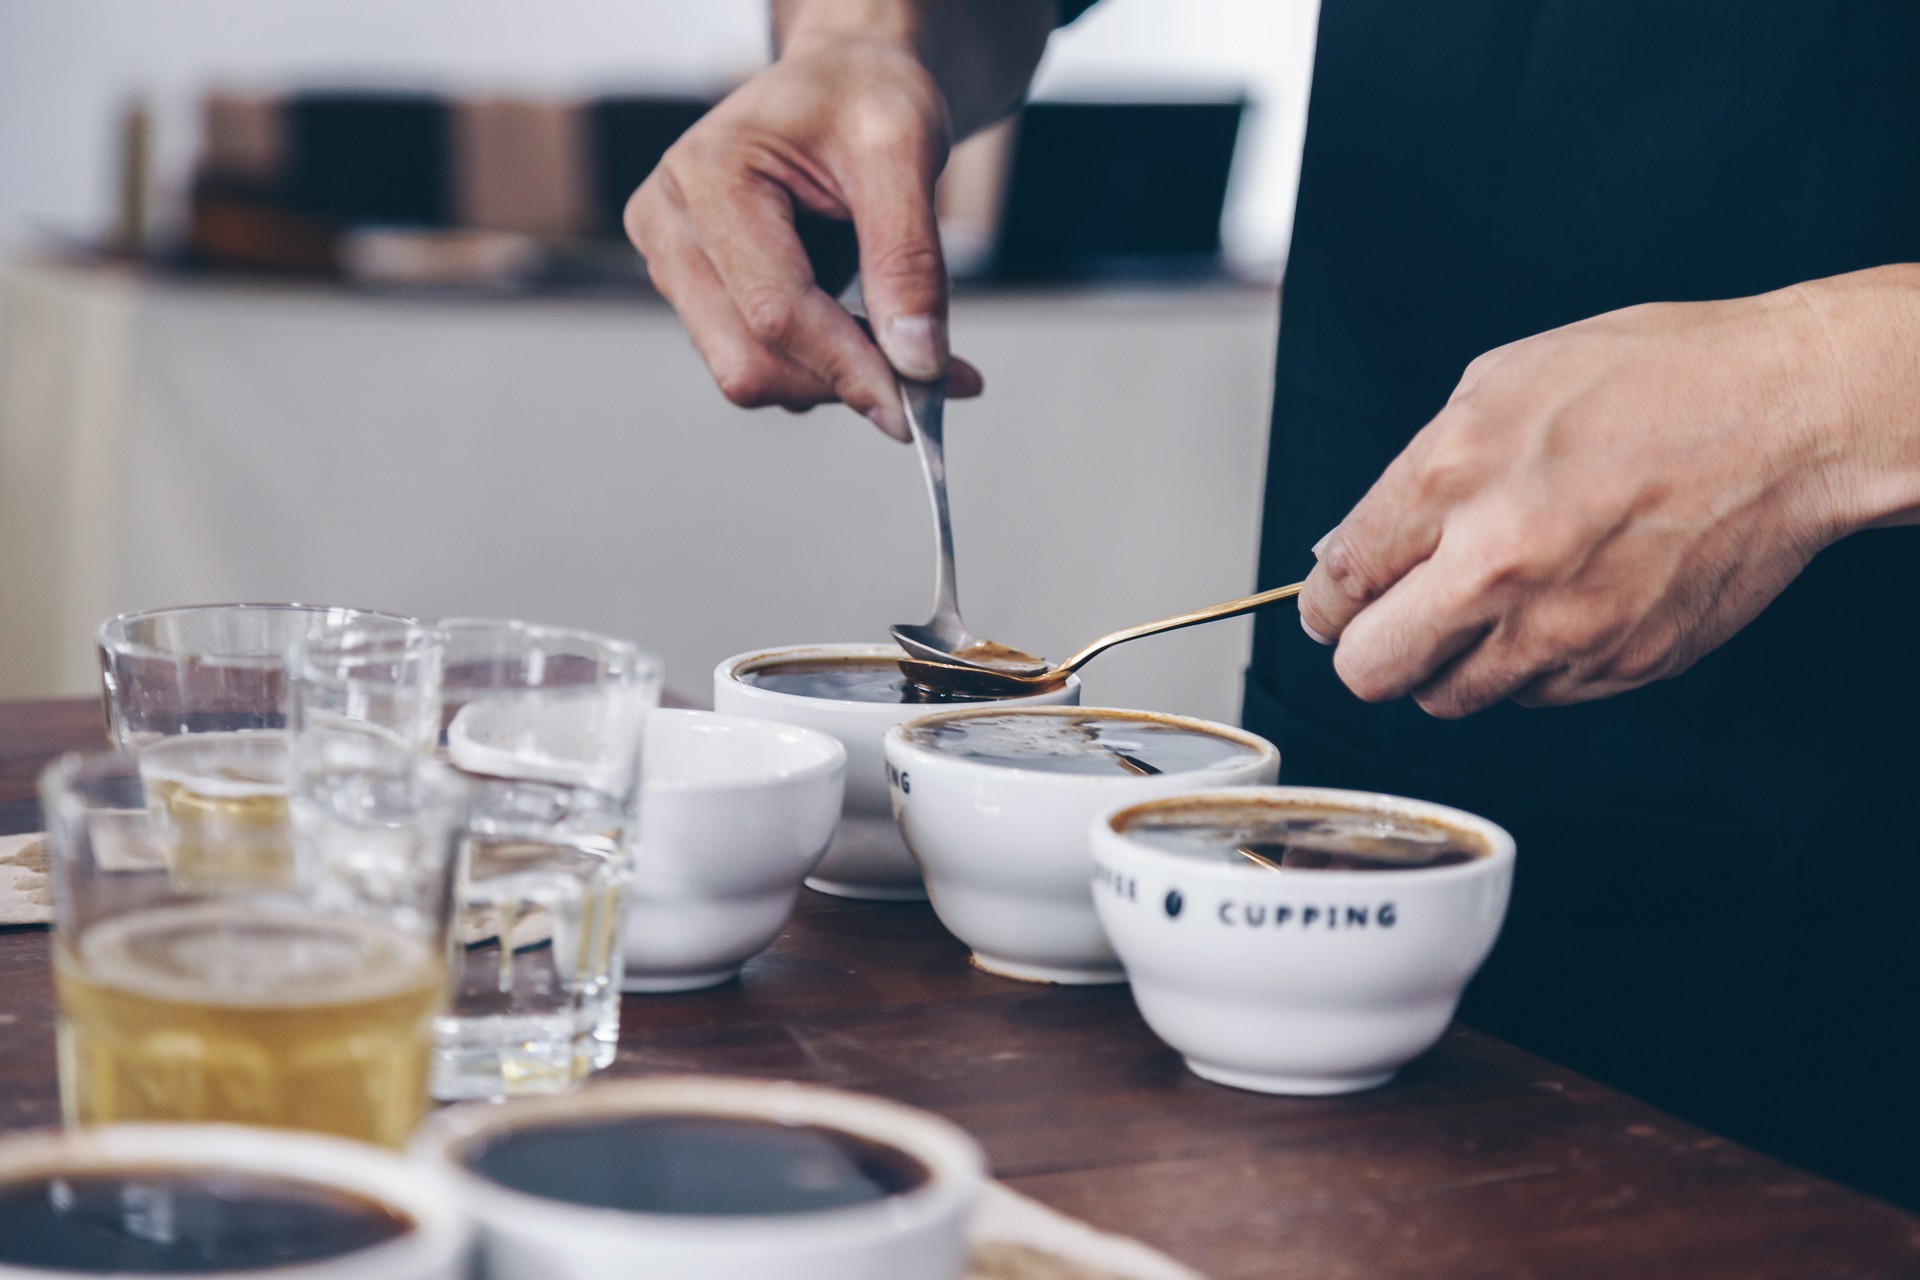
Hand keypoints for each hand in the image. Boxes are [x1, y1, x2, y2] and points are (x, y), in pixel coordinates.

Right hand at [623, 37, 982, 439]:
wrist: (840, 83)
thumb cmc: (865, 97)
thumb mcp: (905, 148)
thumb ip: (908, 257)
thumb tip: (916, 363)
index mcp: (708, 172)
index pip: (775, 310)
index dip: (849, 367)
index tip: (919, 405)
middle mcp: (669, 222)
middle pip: (748, 361)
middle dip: (843, 382)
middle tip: (934, 381)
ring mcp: (672, 263)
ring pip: (748, 374)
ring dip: (837, 379)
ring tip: (910, 343)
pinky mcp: (694, 292)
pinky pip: (754, 361)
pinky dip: (823, 368)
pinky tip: (872, 339)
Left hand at [1295, 282, 1905, 717]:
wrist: (1790, 416)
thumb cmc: (1654, 381)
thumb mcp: (1501, 383)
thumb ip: (1418, 472)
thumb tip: (1358, 545)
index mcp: (1453, 479)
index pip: (1341, 585)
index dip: (1325, 605)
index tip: (1333, 607)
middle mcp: (1498, 565)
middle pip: (1371, 670)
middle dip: (1369, 649)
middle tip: (1390, 624)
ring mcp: (1562, 626)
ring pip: (1448, 697)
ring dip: (1450, 662)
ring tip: (1489, 607)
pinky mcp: (1618, 664)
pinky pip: (1533, 695)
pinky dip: (1530, 665)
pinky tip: (1562, 604)